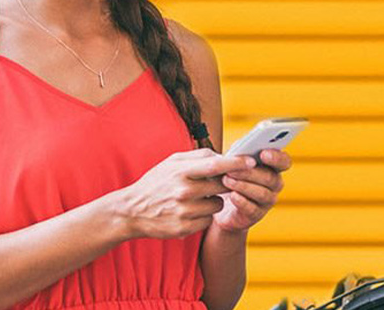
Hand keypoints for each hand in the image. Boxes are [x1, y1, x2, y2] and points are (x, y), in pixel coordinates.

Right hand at [111, 147, 255, 239]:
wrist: (132, 211)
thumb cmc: (156, 183)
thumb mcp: (171, 163)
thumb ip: (198, 156)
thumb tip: (224, 155)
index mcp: (180, 171)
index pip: (215, 165)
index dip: (236, 163)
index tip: (252, 161)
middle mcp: (183, 191)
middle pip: (221, 186)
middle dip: (226, 183)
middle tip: (221, 182)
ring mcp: (184, 211)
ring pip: (218, 205)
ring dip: (215, 201)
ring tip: (199, 198)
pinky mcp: (185, 228)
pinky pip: (208, 220)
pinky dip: (205, 215)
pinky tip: (191, 211)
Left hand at [213, 148, 291, 232]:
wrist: (222, 203)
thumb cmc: (231, 175)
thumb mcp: (234, 161)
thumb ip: (239, 153)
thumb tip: (239, 148)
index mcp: (273, 167)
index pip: (284, 161)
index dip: (277, 158)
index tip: (263, 154)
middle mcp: (275, 184)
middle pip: (270, 178)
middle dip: (250, 173)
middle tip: (231, 169)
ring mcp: (267, 201)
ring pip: (262, 194)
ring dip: (243, 186)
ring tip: (226, 180)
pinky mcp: (256, 215)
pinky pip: (252, 209)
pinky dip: (242, 201)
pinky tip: (232, 195)